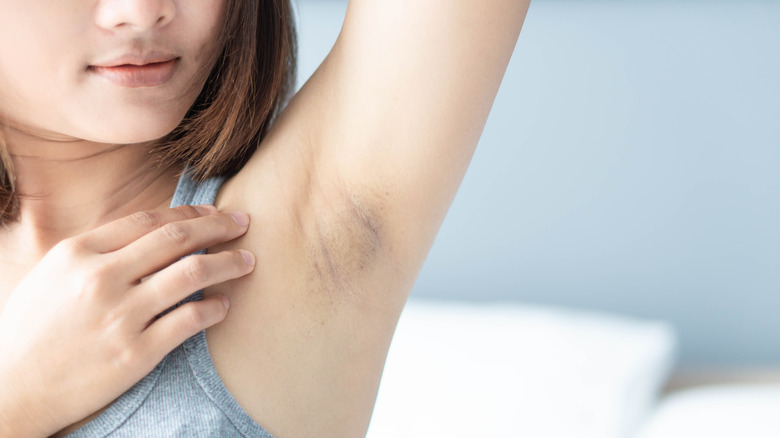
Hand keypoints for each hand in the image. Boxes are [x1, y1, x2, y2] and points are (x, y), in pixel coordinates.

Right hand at [0, 205, 254, 436]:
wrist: (11, 390)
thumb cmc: (31, 330)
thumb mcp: (52, 275)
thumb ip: (98, 251)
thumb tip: (152, 233)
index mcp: (78, 253)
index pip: (149, 220)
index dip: (190, 212)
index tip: (213, 212)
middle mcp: (101, 278)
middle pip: (177, 239)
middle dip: (218, 226)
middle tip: (243, 223)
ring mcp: (121, 316)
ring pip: (193, 274)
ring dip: (228, 263)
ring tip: (247, 260)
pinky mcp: (136, 354)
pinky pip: (190, 321)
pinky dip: (215, 308)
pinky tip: (224, 305)